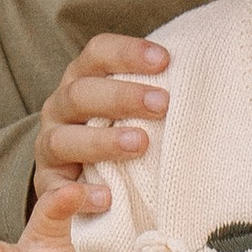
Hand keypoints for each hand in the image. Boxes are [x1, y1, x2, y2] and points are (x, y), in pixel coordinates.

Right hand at [31, 34, 170, 211]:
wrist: (86, 185)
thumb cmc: (125, 135)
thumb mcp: (135, 110)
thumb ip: (154, 96)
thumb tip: (204, 81)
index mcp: (81, 80)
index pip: (97, 54)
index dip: (127, 52)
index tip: (165, 60)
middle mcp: (60, 110)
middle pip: (80, 93)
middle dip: (122, 96)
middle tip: (162, 105)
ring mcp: (49, 148)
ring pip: (63, 139)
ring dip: (102, 141)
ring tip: (139, 145)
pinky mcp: (46, 187)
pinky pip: (51, 192)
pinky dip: (74, 196)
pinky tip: (105, 199)